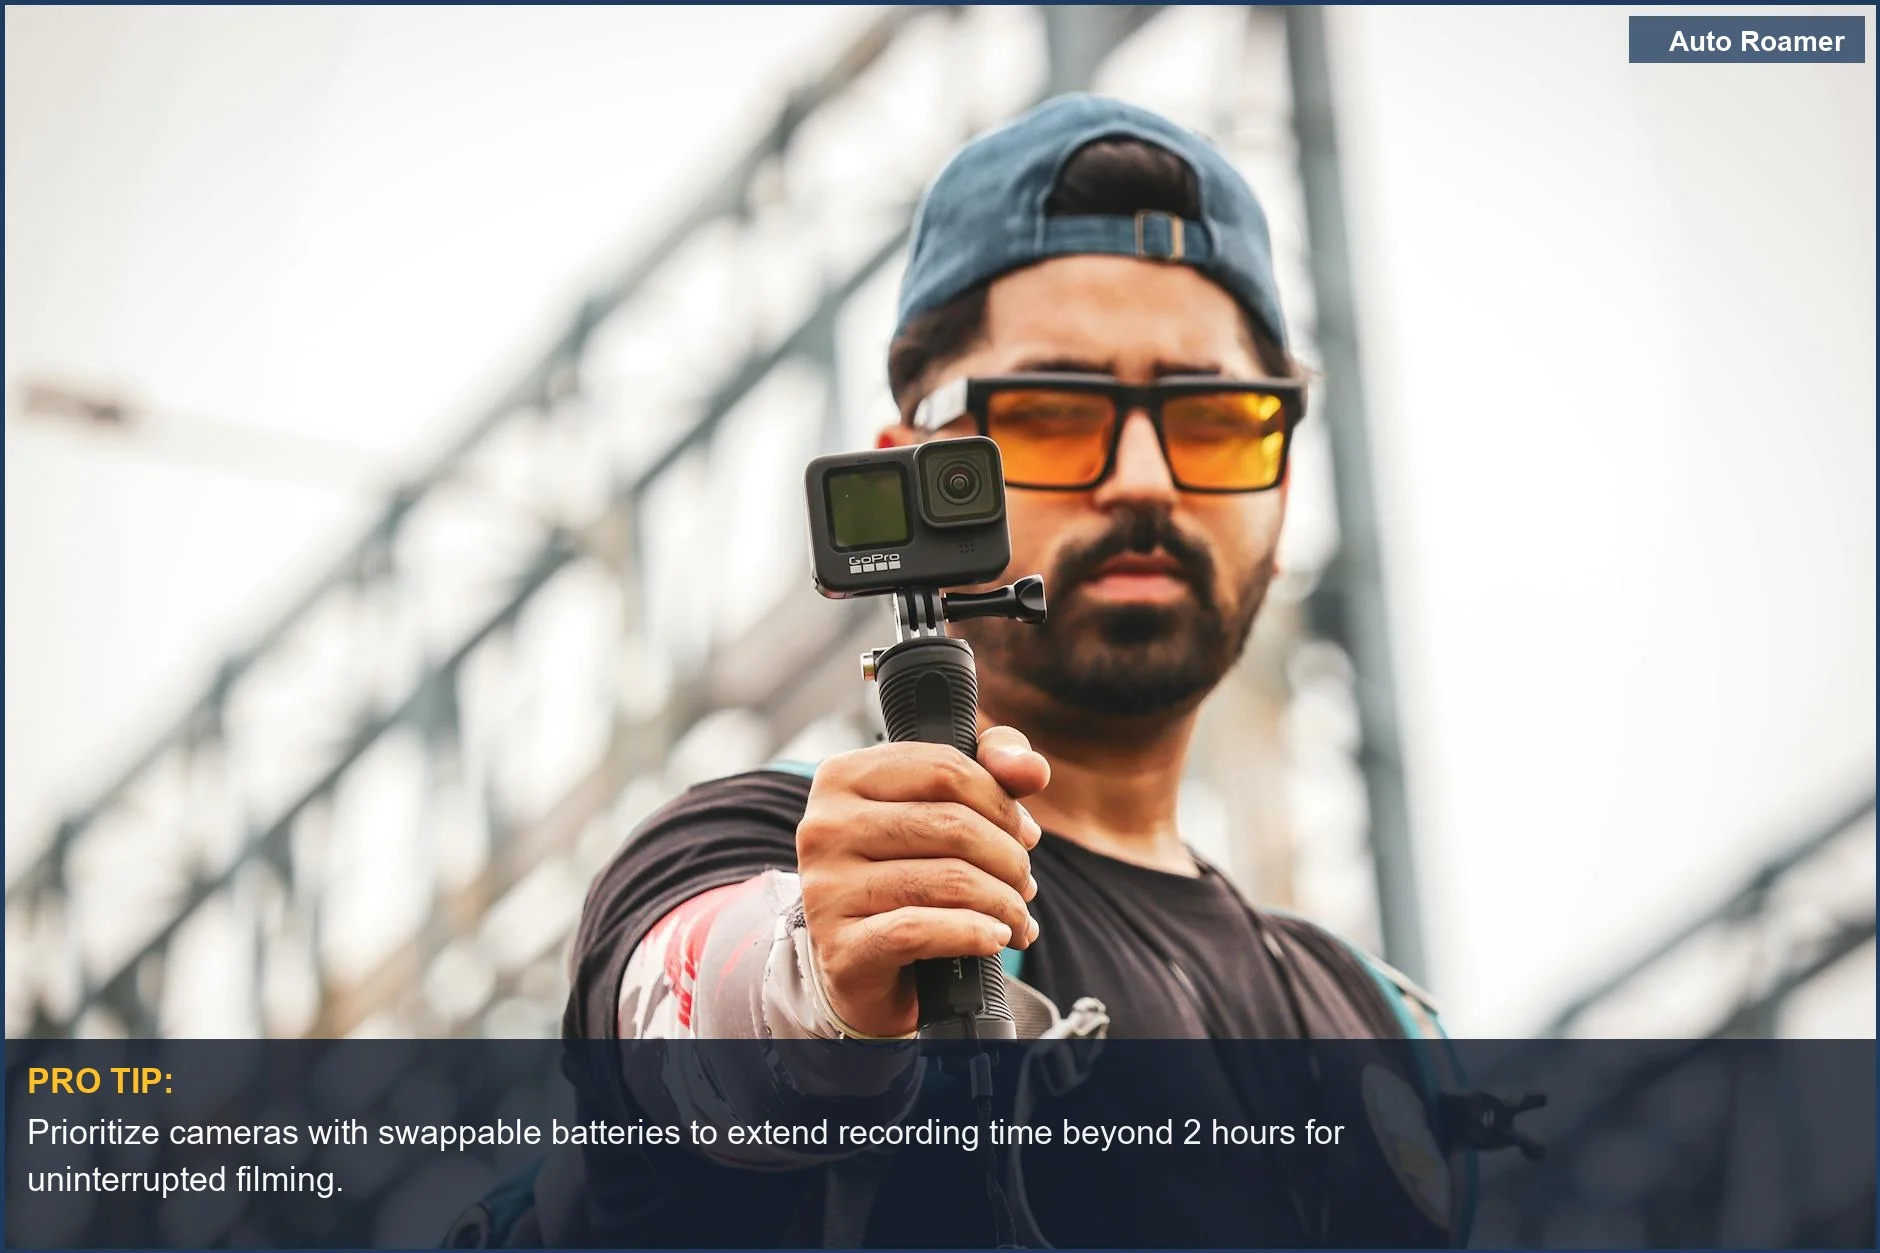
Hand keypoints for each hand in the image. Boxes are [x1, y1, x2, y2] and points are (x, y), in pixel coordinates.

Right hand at [796, 727, 1050, 1037]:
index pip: (944, 769)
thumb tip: (1032, 769)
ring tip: (1016, 917)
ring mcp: (825, 889)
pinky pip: (921, 931)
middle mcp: (823, 827)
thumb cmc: (906, 873)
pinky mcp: (839, 948)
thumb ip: (993, 769)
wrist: (863, 963)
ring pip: (947, 880)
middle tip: (1024, 883)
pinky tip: (996, 938)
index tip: (1024, 834)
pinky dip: (974, 934)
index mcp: (842, 778)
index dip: (1001, 803)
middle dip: (1009, 857)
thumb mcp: (944, 807)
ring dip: (1003, 902)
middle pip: (952, 825)